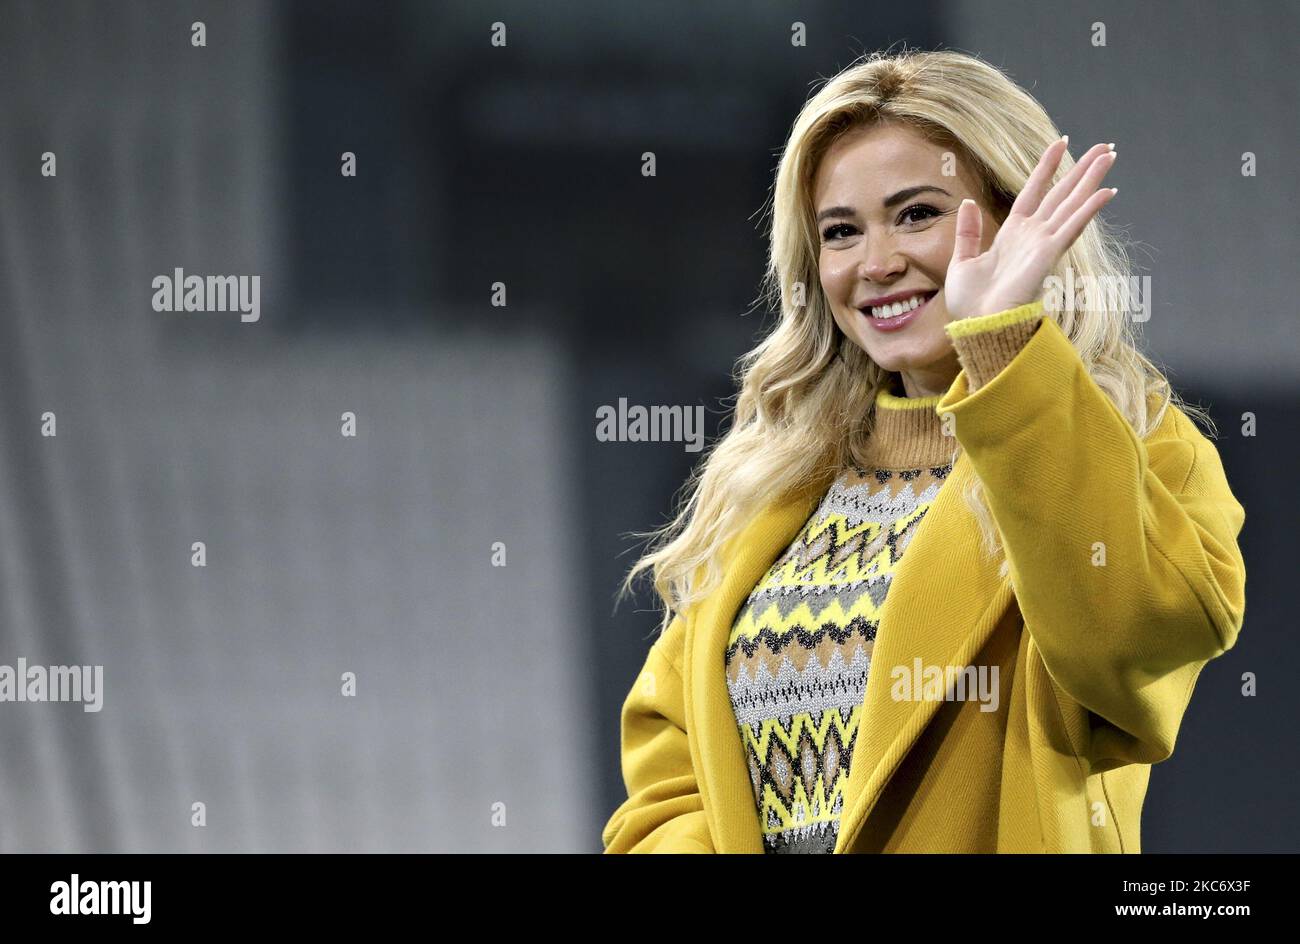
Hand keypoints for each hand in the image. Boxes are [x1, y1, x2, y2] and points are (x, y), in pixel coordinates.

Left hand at [943, 138, 1117, 321]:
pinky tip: (1106, 191)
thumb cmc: (971, 303)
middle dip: (1082, 169)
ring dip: (1092, 179)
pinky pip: (1072, 226)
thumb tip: (967, 202)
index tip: (1060, 144)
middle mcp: (1032, 235)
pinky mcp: (1048, 254)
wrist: (977, 325)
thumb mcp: (962, 260)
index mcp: (1012, 234)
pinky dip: (1088, 208)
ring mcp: (1043, 243)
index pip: (1033, 192)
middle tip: (1105, 146)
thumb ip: (968, 232)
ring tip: (1110, 154)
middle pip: (1061, 194)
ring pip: (1072, 203)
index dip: (1046, 168)